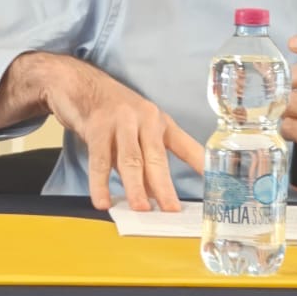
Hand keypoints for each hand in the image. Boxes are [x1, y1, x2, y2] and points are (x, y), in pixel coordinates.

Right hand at [30, 55, 204, 212]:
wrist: (79, 84)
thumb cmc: (111, 113)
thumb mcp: (135, 134)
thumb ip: (144, 163)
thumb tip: (154, 197)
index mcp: (160, 122)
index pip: (187, 147)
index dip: (202, 166)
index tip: (217, 185)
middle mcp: (144, 119)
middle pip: (156, 158)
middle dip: (164, 186)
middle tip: (171, 211)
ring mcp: (120, 121)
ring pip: (130, 160)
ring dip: (135, 187)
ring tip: (140, 209)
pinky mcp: (96, 127)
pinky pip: (100, 160)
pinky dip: (100, 183)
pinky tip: (102, 200)